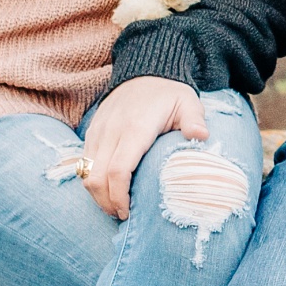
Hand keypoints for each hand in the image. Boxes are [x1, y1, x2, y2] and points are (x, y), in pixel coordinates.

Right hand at [80, 77, 207, 219]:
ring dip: (96, 194)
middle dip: (105, 202)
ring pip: (85, 172)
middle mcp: (111, 131)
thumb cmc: (169, 93)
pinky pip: (83, 163)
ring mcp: (98, 131)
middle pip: (96, 178)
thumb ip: (194, 120)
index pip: (117, 170)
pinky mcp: (91, 132)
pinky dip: (92, 180)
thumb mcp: (188, 102)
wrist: (144, 70)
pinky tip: (108, 189)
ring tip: (115, 206)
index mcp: (135, 128)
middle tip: (122, 215)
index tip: (127, 212)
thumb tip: (202, 137)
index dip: (118, 196)